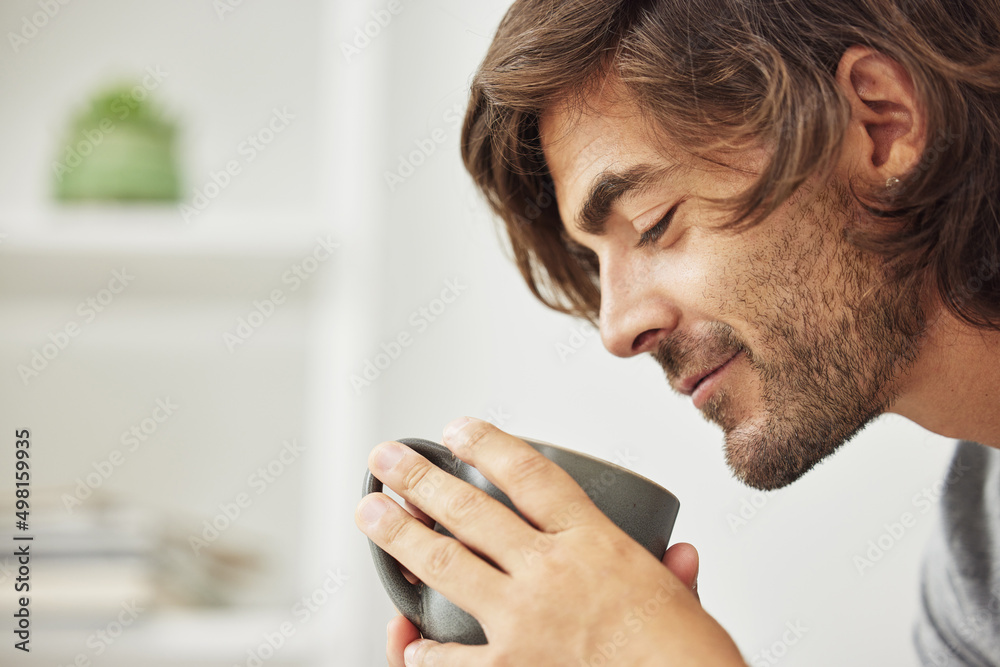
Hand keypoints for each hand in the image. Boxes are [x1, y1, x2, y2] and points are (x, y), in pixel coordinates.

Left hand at [356, 418, 744, 665]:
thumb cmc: (689, 660)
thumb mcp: (686, 606)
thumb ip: (674, 577)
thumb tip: (685, 554)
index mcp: (596, 544)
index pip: (531, 474)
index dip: (488, 443)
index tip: (459, 429)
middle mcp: (552, 572)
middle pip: (471, 509)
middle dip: (421, 478)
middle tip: (388, 460)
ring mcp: (524, 620)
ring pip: (446, 565)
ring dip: (400, 536)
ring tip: (372, 513)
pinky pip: (448, 659)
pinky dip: (422, 651)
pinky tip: (408, 641)